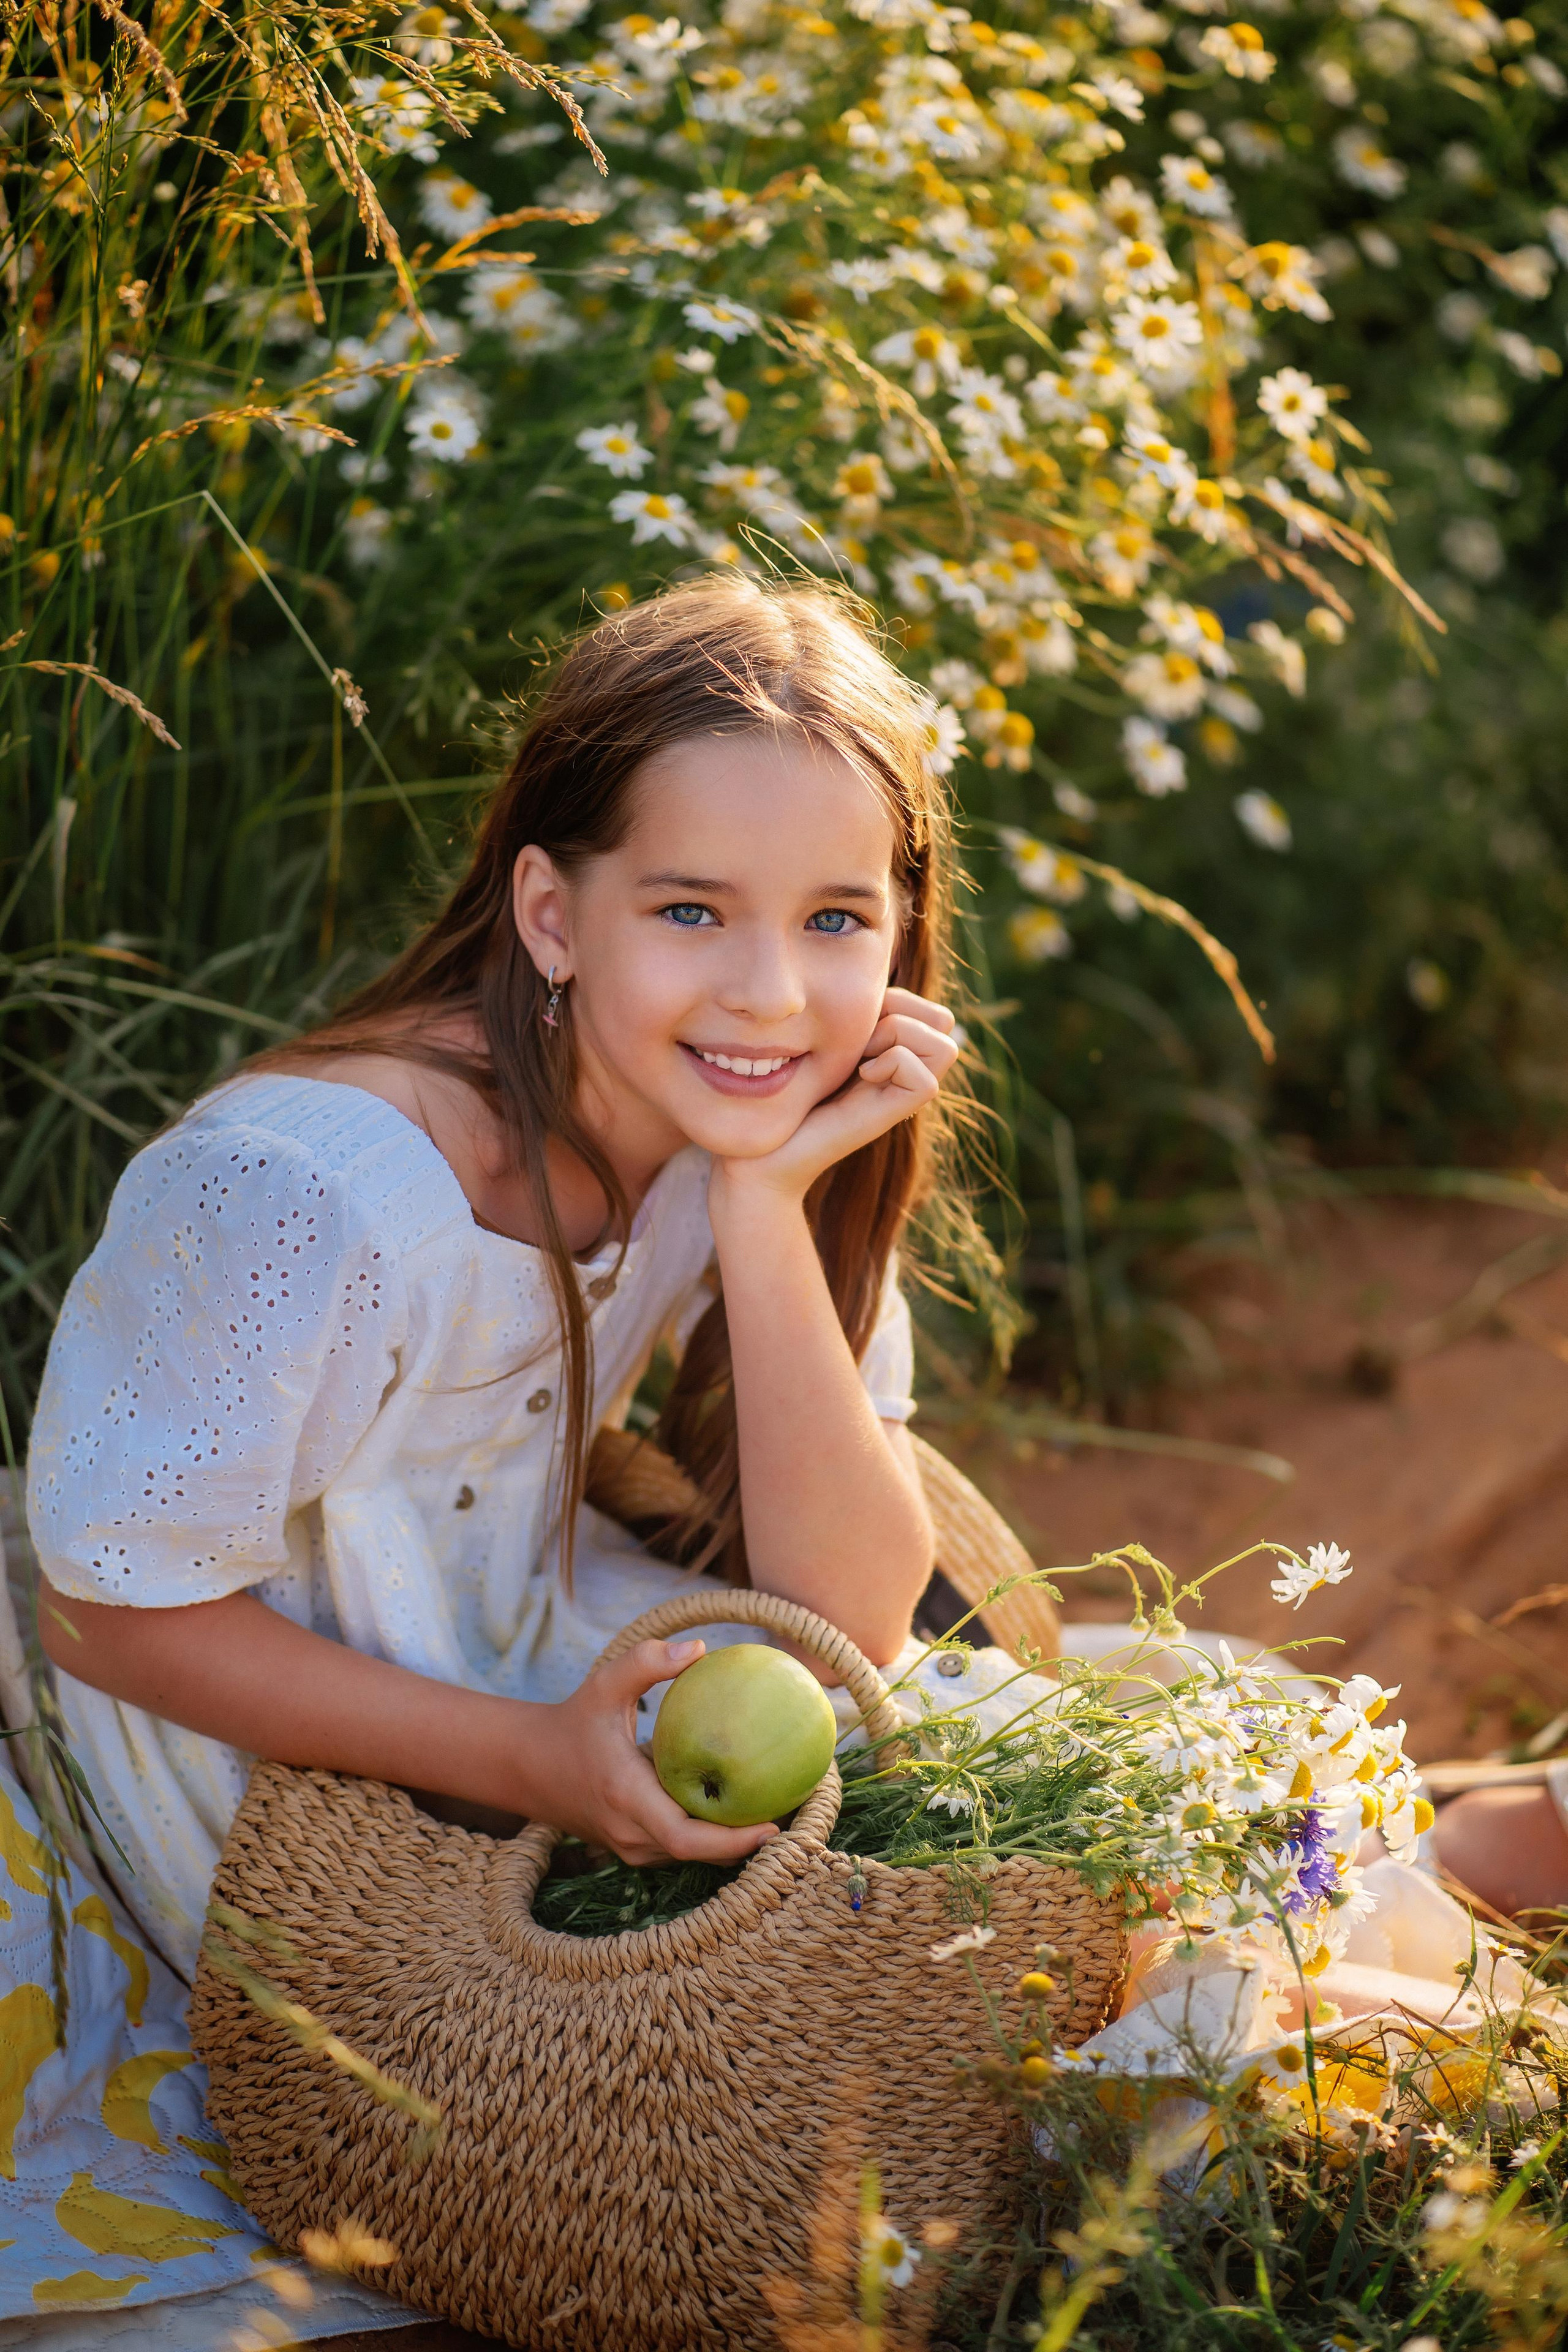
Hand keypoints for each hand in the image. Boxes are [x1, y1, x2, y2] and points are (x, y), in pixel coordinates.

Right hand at [536, 1638, 780, 1868]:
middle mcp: (631, 1834)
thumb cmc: (573, 1722)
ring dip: (734, 1841)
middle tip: (797, 1814)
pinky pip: (683, 1849)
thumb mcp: (604, 1685)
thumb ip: (646, 1662)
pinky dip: (715, 1836)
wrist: (528, 1766)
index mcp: (627, 1798)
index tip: (774, 1827)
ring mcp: (631, 1848)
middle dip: (749, 1843)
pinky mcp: (635, 1849)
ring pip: (694, 1856)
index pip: (686, 1840)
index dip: (733, 1841)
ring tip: (783, 1811)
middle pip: (701, 1855)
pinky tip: (747, 1808)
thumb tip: (700, 1648)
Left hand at [711, 986, 958, 1209]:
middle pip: (944, 1021)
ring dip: (899, 1035)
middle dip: (902, 1011)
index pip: (929, 1009)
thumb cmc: (776, 1095)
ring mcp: (899, 1096)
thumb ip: (848, 1016)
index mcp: (888, 1053)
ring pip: (945, 1044)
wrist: (757, 1155)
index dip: (897, 998)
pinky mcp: (892, 1117)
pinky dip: (894, 1063)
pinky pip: (926, 1079)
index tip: (850, 1019)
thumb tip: (872, 985)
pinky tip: (861, 1075)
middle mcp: (901, 1073)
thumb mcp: (815, 1039)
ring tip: (860, 1056)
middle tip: (857, 1036)